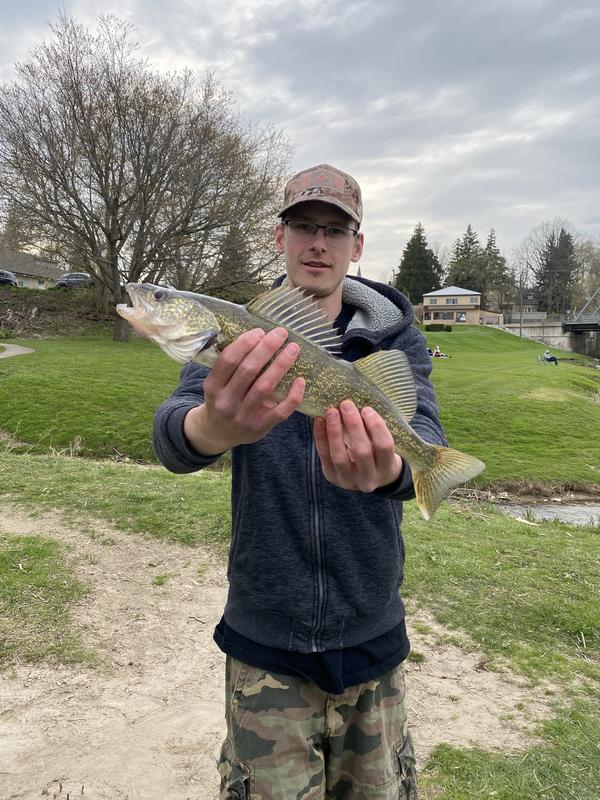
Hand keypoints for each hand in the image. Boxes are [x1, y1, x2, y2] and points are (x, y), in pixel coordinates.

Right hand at [184, 327, 304, 454]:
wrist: (218, 433)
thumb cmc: (223, 399)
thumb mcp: (217, 383)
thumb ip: (232, 365)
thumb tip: (259, 336)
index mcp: (213, 386)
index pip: (229, 360)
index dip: (245, 343)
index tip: (260, 331)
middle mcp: (227, 401)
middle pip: (248, 370)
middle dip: (267, 348)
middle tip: (281, 333)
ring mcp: (244, 416)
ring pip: (265, 387)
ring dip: (281, 365)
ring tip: (292, 349)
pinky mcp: (260, 427)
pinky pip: (281, 411)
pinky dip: (293, 395)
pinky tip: (300, 380)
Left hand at [313, 400, 402, 492]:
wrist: (366, 477)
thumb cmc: (376, 452)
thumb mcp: (382, 444)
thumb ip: (374, 429)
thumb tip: (358, 403)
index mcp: (387, 468)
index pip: (384, 446)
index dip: (376, 426)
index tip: (367, 409)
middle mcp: (369, 479)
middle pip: (362, 451)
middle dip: (353, 426)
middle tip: (346, 404)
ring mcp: (349, 481)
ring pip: (340, 456)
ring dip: (334, 431)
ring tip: (331, 411)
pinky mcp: (332, 477)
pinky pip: (324, 456)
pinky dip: (320, 437)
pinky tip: (319, 421)